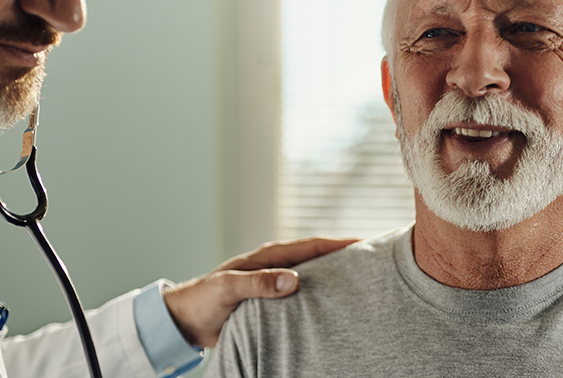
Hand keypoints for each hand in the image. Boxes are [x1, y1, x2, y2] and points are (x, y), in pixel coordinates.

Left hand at [162, 236, 358, 347]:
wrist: (186, 320)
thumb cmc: (203, 299)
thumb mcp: (229, 288)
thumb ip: (259, 283)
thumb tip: (294, 280)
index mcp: (269, 256)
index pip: (312, 246)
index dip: (339, 244)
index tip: (366, 242)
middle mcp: (276, 267)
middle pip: (319, 259)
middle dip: (346, 258)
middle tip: (376, 261)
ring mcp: (276, 284)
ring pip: (314, 278)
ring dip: (335, 280)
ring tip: (364, 285)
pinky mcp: (273, 303)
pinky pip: (304, 298)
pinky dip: (320, 299)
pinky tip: (335, 310)